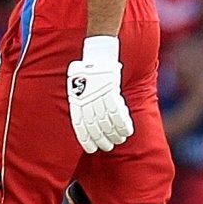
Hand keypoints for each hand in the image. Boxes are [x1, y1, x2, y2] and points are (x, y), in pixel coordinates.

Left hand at [66, 37, 133, 153]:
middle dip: (101, 140)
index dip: (86, 140)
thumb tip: (79, 116)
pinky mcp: (112, 92)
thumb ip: (78, 100)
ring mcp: (99, 97)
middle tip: (107, 147)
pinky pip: (118, 113)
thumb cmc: (87, 69)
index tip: (91, 149)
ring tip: (118, 140)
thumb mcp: (76, 84)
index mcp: (76, 101)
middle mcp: (86, 101)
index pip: (80, 126)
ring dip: (114, 134)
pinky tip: (127, 131)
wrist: (97, 54)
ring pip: (107, 122)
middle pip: (95, 126)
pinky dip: (123, 124)